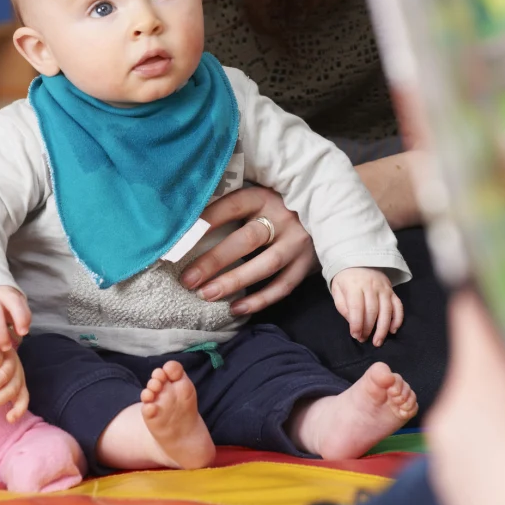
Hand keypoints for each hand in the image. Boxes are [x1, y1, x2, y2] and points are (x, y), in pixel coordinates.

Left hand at [180, 186, 316, 315]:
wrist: (323, 211)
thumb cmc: (273, 206)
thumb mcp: (254, 197)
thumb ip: (227, 207)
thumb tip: (185, 222)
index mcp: (264, 196)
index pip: (232, 206)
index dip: (207, 221)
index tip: (180, 239)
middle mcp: (283, 218)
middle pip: (247, 240)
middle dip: (215, 261)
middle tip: (188, 279)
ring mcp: (297, 242)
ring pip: (266, 265)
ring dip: (234, 282)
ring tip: (206, 295)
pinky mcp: (307, 263)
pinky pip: (283, 286)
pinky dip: (260, 300)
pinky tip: (235, 308)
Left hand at [329, 267, 402, 345]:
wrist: (358, 260)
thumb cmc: (345, 279)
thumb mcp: (337, 290)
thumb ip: (343, 306)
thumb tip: (352, 322)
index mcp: (354, 286)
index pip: (357, 307)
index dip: (357, 324)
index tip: (355, 335)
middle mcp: (371, 286)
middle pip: (373, 311)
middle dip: (368, 328)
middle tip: (363, 340)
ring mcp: (384, 288)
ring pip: (387, 310)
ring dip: (383, 328)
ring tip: (378, 341)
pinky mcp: (392, 291)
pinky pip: (398, 306)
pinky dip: (397, 319)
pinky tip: (393, 330)